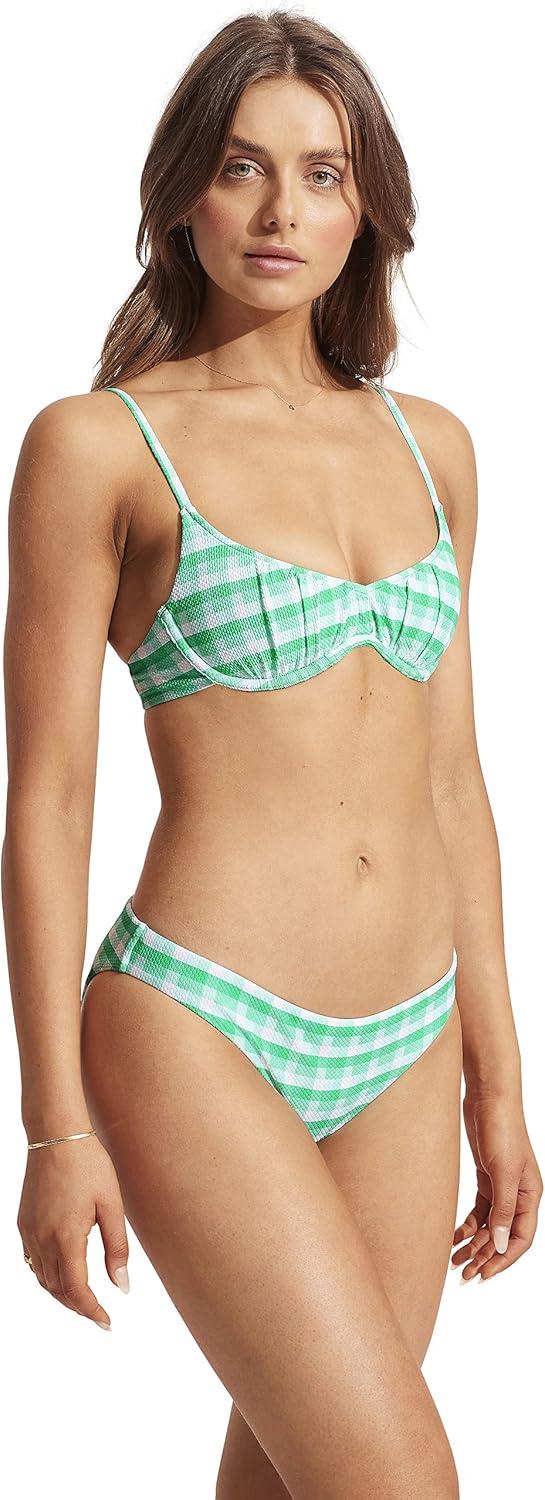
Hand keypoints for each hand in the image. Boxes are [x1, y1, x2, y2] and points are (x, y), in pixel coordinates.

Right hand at [17, 1132, 129, 1327]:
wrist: (56, 1135)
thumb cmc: (89, 1165)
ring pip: (43, 1278)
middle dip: (79, 1307)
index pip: (77, 1290)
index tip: (107, 1323)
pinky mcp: (23, 1222)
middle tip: (100, 1315)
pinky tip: (63, 1273)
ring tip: (85, 1299)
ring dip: (62, 1294)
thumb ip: (117, 1248)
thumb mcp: (112, 1205)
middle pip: (58, 1290)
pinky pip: (33, 1261)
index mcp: (66, 1237)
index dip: (92, 1312)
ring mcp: (29, 1231)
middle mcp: (42, 1239)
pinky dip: (47, 1276)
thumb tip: (121, 1286)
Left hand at [451, 1089, 542, 1280]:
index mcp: (530, 1195)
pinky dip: (468, 1225)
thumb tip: (501, 1246)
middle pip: (503, 1236)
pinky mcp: (486, 1176)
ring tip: (455, 1261)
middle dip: (485, 1257)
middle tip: (463, 1275)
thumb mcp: (502, 1171)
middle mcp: (518, 1194)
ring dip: (474, 1244)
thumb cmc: (501, 1128)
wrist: (487, 1095)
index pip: (521, 1238)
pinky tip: (454, 1237)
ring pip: (490, 1225)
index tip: (483, 1275)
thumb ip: (502, 1209)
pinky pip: (479, 1210)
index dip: (503, 1260)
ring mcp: (501, 1186)